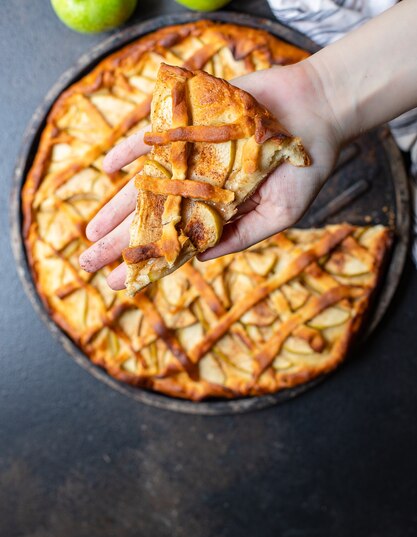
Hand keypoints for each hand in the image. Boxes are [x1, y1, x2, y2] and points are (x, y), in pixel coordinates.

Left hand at [79, 59, 342, 289]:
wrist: (316, 111)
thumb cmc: (303, 169)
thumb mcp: (279, 215)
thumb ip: (240, 236)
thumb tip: (199, 258)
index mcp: (217, 214)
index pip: (174, 244)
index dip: (147, 263)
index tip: (118, 283)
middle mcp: (197, 189)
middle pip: (151, 220)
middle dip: (119, 242)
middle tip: (87, 261)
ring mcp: (191, 159)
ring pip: (145, 188)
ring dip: (115, 209)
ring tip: (89, 232)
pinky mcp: (190, 126)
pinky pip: (153, 139)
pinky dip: (130, 150)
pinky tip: (107, 168)